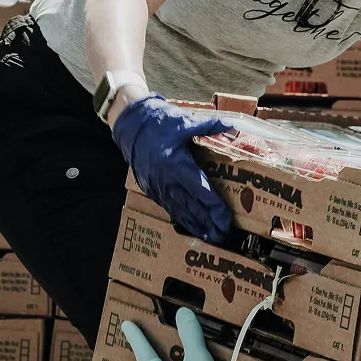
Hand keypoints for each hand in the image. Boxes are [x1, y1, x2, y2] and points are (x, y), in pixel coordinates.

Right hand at [111, 95, 235, 243]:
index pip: (201, 192)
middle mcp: (168, 181)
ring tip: (212, 238)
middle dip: (210, 224)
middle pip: (193, 208)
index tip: (226, 220)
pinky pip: (170, 208)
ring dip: (197, 226)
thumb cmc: (157, 123)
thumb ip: (209, 126)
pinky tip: (193, 227)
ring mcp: (158, 187)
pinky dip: (183, 220)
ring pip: (181, 212)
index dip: (215, 208)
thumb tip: (232, 126)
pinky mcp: (152, 190)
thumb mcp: (185, 122)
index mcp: (177, 165)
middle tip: (224, 236)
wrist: (129, 125)